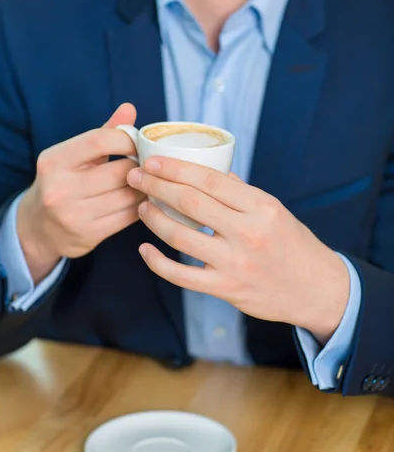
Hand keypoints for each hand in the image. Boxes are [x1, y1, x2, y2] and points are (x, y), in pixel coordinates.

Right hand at [18, 103, 143, 283]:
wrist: (37, 227)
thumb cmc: (63, 182)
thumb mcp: (75, 155)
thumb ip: (104, 132)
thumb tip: (129, 108)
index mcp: (54, 161)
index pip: (100, 140)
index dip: (127, 140)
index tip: (139, 143)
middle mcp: (60, 188)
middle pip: (119, 171)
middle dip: (139, 166)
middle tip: (149, 165)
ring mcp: (73, 215)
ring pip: (128, 196)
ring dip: (145, 187)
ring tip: (149, 181)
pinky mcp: (88, 235)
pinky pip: (128, 217)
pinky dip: (141, 206)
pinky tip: (143, 200)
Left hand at [127, 157, 349, 343]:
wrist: (316, 289)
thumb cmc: (293, 245)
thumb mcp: (275, 210)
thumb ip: (241, 192)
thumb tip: (209, 171)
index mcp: (261, 206)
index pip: (210, 180)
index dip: (176, 168)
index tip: (153, 161)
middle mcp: (248, 232)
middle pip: (191, 202)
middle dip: (156, 186)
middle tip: (136, 177)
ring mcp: (235, 263)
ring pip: (181, 236)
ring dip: (154, 219)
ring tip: (141, 207)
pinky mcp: (226, 289)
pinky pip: (182, 275)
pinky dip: (158, 262)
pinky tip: (145, 249)